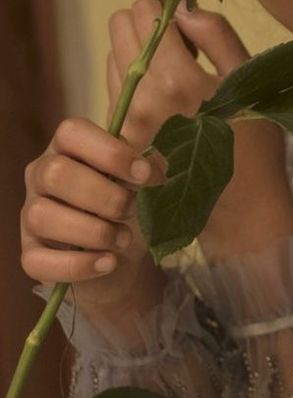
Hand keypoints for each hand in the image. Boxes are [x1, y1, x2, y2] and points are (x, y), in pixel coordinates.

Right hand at [21, 118, 163, 319]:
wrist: (120, 254)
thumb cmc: (126, 204)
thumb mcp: (138, 181)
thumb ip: (147, 167)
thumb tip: (156, 168)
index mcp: (67, 148)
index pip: (72, 132)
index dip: (110, 152)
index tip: (143, 174)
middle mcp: (41, 176)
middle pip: (56, 173)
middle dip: (104, 195)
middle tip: (131, 210)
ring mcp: (31, 215)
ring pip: (42, 216)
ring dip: (94, 231)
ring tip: (122, 238)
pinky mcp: (30, 253)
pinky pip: (38, 261)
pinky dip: (79, 265)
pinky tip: (108, 263)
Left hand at [108, 0, 292, 259]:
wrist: (239, 210)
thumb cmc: (254, 145)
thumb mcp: (249, 83)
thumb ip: (218, 36)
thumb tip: (183, 8)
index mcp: (179, 79)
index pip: (145, 11)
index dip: (167, 8)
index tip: (190, 27)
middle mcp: (144, 97)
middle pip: (119, 26)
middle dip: (148, 24)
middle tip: (180, 45)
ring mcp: (127, 119)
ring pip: (113, 54)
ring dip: (139, 51)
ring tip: (173, 73)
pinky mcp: (122, 136)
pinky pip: (114, 86)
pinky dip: (134, 79)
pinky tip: (163, 97)